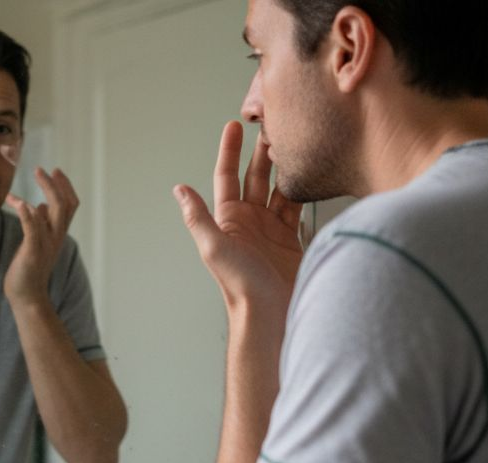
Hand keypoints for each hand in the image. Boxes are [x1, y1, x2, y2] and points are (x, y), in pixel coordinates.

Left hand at [5, 167, 79, 304]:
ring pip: (55, 212)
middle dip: (57, 184)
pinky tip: (17, 201)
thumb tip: (37, 206)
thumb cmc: (28, 269)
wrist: (27, 296)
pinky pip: (33, 229)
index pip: (70, 205)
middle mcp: (56, 237)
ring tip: (37, 174)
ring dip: (47, 190)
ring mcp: (46, 244)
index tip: (55, 171)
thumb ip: (39, 224)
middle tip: (43, 169)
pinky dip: (27, 213)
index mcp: (57, 233)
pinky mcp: (32, 252)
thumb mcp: (35, 242)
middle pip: (65, 205)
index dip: (65, 187)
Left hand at [173, 121, 303, 309]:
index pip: (227, 176)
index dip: (229, 151)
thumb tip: (179, 190)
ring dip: (284, 166)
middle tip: (272, 125)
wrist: (270, 313)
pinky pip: (296, 207)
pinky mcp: (290, 239)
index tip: (234, 125)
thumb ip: (198, 217)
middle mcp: (249, 221)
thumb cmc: (240, 286)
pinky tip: (308, 173)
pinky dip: (301, 189)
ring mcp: (271, 229)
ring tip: (293, 141)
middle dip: (262, 151)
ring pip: (278, 188)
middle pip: (256, 177)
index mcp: (229, 220)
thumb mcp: (214, 247)